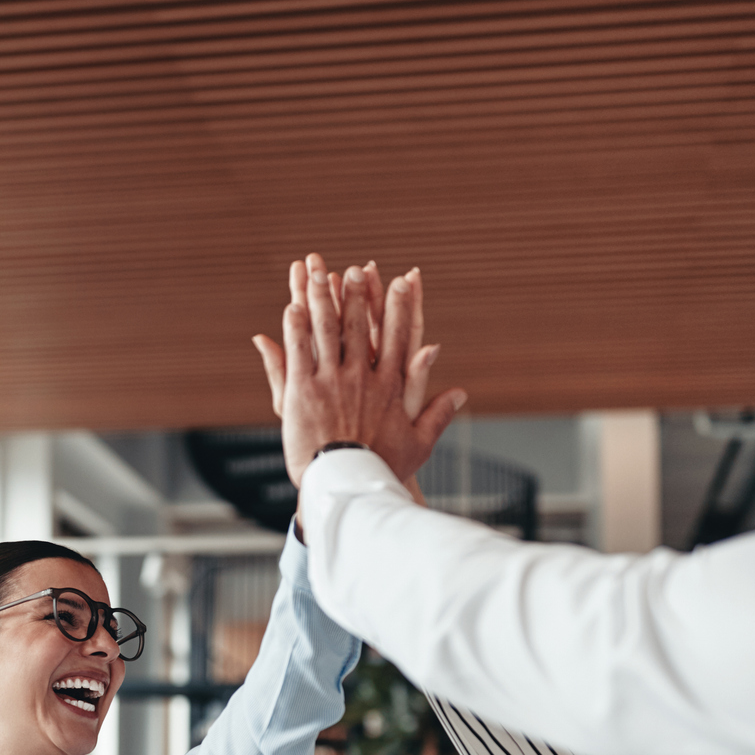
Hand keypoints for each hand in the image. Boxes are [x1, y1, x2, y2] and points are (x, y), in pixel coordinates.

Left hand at [254, 254, 466, 488]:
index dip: (399, 307)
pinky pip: (299, 350)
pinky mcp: (303, 390)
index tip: (403, 281)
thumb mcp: (417, 444)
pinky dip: (296, 327)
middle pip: (361, 327)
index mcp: (390, 387)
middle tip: (358, 269)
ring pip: (328, 330)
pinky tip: (293, 306)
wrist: (347, 485)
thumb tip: (461, 393)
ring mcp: (332, 381)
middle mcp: (362, 377)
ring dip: (324, 300)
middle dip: (359, 295)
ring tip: (319, 274)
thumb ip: (438, 414)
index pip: (397, 337)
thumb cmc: (383, 469)